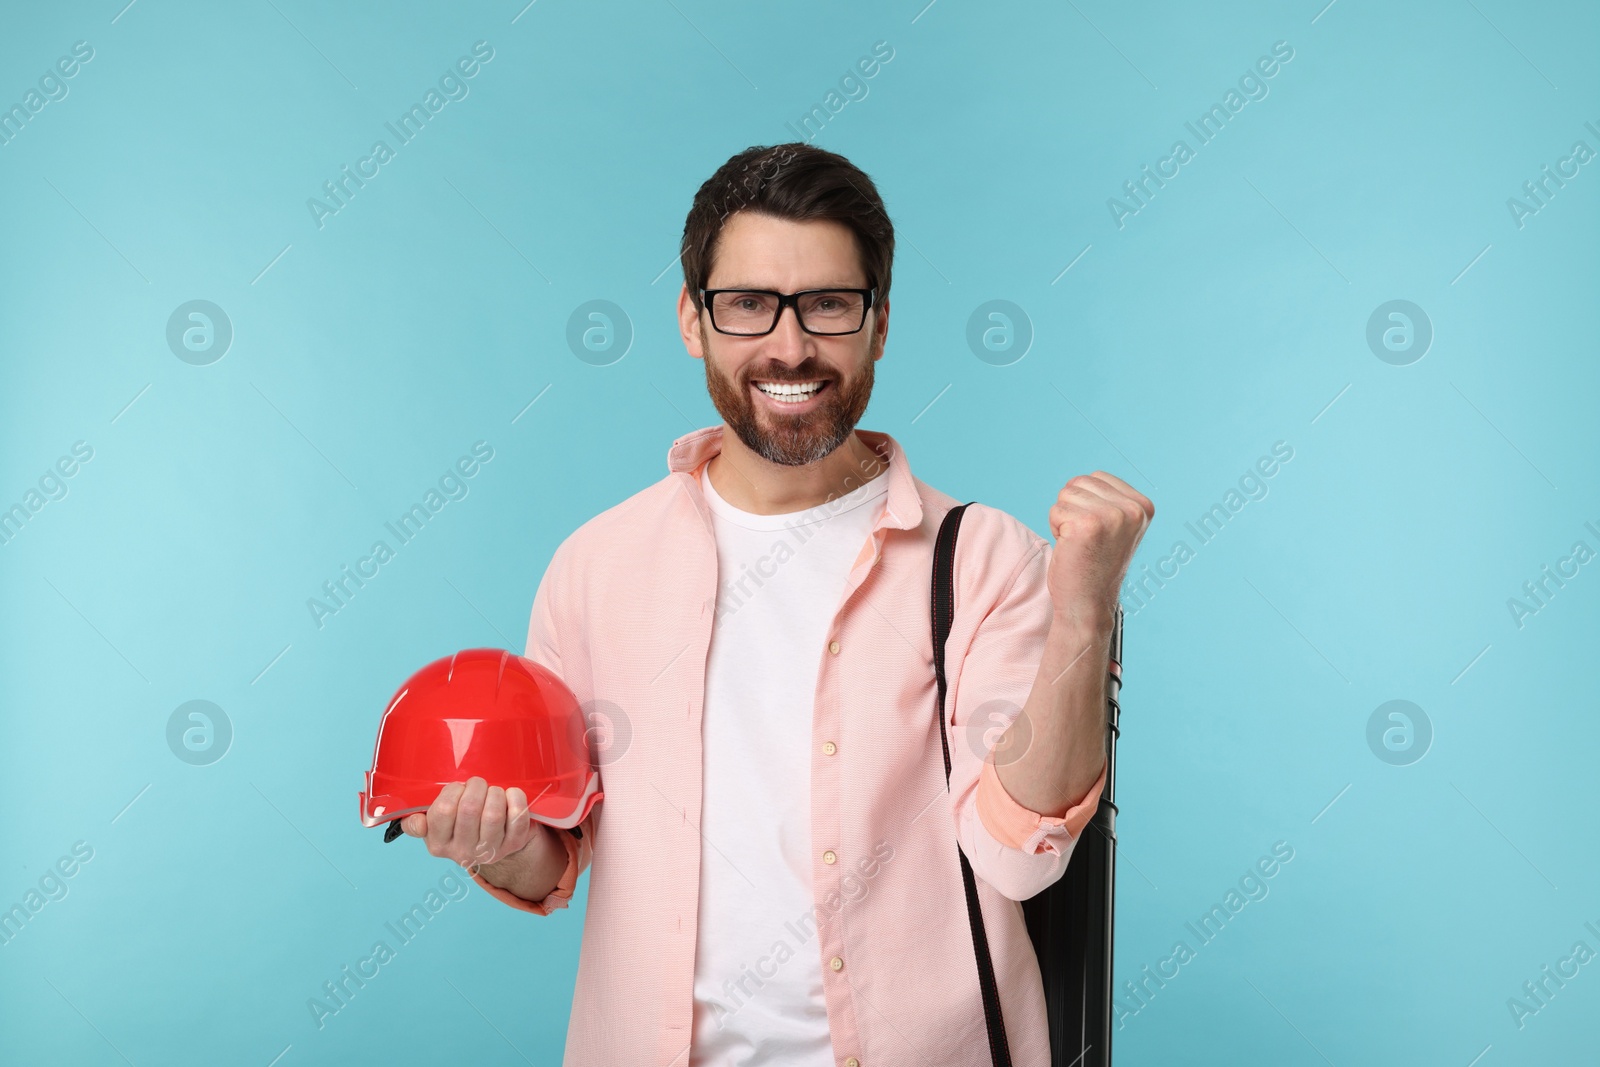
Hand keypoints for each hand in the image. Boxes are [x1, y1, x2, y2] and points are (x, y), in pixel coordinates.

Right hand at [400, 776, 538, 875]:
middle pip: (469, 808)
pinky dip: (516, 798)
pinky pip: (518, 816)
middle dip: (475, 786)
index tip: (458, 789)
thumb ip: (416, 822)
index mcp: (438, 845)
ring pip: (493, 813)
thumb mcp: (433, 825)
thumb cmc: (459, 825)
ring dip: (494, 792)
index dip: (453, 790)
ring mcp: (490, 851)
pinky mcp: (514, 844)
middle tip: (477, 785)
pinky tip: (509, 795)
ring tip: (492, 792)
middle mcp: (463, 853)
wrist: (491, 843)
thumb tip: (417, 823)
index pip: (443, 810)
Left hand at [1046, 471, 1154, 629]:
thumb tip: (1087, 478)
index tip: (1098, 531)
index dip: (1086, 502)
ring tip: (1079, 543)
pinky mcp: (1087, 525)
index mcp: (1143, 506)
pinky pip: (1055, 510)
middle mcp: (1132, 510)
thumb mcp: (1116, 526)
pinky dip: (1055, 529)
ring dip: (1063, 519)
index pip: (1096, 477)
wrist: (1087, 603)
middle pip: (1079, 482)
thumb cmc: (1095, 563)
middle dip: (1073, 508)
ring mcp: (1111, 517)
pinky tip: (1071, 548)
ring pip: (1065, 494)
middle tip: (1085, 539)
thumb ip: (1110, 500)